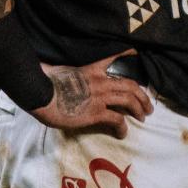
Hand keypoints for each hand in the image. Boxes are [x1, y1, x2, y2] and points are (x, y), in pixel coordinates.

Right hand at [29, 50, 153, 137]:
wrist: (40, 93)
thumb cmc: (44, 81)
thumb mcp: (56, 70)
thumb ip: (61, 70)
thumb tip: (47, 67)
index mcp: (91, 70)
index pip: (113, 58)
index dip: (127, 55)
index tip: (136, 54)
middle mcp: (100, 82)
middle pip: (130, 85)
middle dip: (142, 96)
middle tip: (147, 105)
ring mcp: (99, 97)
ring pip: (129, 101)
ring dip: (139, 109)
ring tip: (143, 117)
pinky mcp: (96, 113)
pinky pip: (117, 120)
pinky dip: (122, 128)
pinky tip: (122, 133)